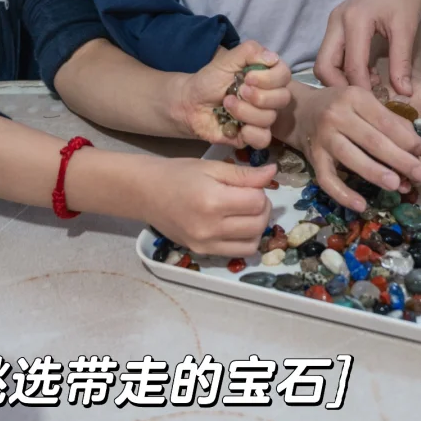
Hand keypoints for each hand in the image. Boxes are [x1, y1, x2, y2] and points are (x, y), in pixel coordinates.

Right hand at [143, 157, 274, 255]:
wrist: (147, 193)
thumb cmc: (179, 174)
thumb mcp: (212, 167)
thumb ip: (244, 174)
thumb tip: (273, 173)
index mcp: (213, 201)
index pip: (257, 202)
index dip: (260, 191)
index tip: (251, 184)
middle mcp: (210, 227)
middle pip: (258, 224)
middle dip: (263, 208)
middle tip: (252, 196)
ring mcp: (205, 244)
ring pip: (251, 244)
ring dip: (257, 227)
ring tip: (246, 212)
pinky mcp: (202, 253)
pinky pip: (236, 253)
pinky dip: (244, 240)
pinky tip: (237, 226)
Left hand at [179, 41, 291, 148]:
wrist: (191, 103)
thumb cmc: (210, 79)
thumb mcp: (227, 60)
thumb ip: (249, 52)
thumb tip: (273, 58)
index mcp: (266, 76)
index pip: (284, 75)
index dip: (269, 78)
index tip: (248, 77)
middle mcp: (269, 97)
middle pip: (283, 98)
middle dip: (259, 96)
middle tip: (239, 91)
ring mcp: (262, 118)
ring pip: (270, 118)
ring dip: (245, 111)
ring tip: (227, 105)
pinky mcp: (253, 136)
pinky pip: (264, 139)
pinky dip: (250, 133)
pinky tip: (236, 128)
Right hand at [291, 84, 420, 211]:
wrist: (300, 112)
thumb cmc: (340, 107)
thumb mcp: (363, 103)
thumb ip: (389, 120)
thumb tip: (415, 145)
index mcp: (355, 97)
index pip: (385, 120)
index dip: (406, 138)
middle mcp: (337, 115)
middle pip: (371, 140)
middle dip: (399, 159)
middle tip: (420, 175)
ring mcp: (323, 137)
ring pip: (351, 157)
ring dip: (375, 173)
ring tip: (397, 186)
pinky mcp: (312, 158)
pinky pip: (327, 179)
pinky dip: (344, 194)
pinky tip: (361, 205)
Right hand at [314, 0, 420, 94]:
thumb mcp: (407, 28)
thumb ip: (402, 62)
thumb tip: (403, 94)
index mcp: (354, 20)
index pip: (351, 66)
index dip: (363, 91)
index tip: (379, 108)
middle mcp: (337, 21)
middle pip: (323, 66)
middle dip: (341, 88)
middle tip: (366, 102)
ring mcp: (334, 23)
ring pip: (324, 62)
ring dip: (341, 80)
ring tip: (369, 89)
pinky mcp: (336, 27)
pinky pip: (332, 55)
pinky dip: (344, 70)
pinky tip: (367, 76)